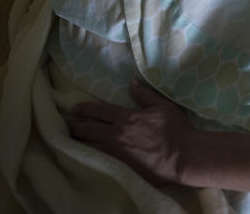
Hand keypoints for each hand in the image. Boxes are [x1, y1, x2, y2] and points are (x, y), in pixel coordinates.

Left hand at [67, 80, 193, 184]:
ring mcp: (117, 153)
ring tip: (70, 140)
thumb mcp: (163, 106)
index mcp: (127, 118)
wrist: (183, 156)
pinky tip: (84, 156)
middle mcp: (117, 135)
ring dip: (79, 142)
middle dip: (76, 126)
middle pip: (89, 129)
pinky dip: (89, 156)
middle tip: (67, 124)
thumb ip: (145, 95)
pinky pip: (99, 160)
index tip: (74, 109)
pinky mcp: (120, 167)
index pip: (100, 111)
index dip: (85, 109)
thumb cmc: (175, 129)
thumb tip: (132, 82)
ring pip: (91, 146)